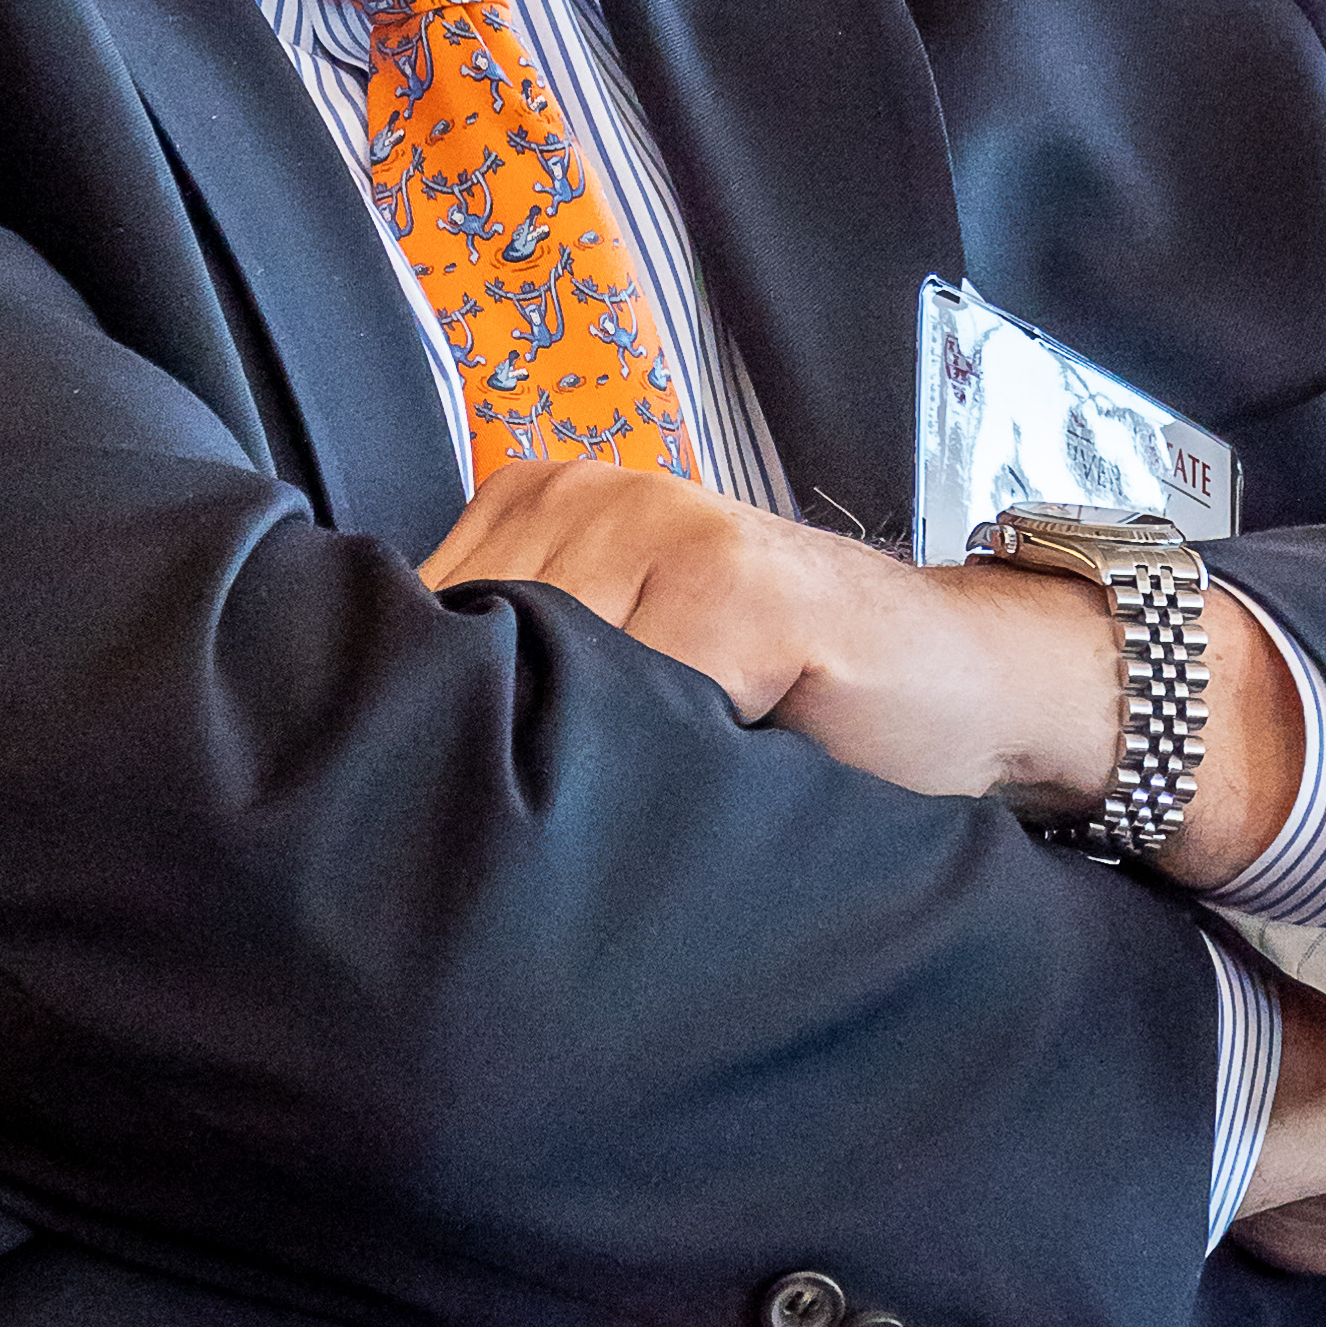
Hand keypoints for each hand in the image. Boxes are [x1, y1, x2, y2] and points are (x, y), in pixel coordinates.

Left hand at [424, 457, 1302, 881]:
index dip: (412, 726)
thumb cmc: (785, 698)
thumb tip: (365, 773)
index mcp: (539, 500)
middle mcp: (588, 489)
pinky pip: (643, 696)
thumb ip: (519, 682)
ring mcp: (665, 525)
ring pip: (540, 676)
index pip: (407, 625)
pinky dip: (656, 765)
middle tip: (526, 837)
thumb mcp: (625, 674)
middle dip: (481, 753)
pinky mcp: (740, 584)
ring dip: (567, 767)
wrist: (960, 682)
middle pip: (461, 652)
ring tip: (622, 815)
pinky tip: (693, 787)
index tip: (423, 804)